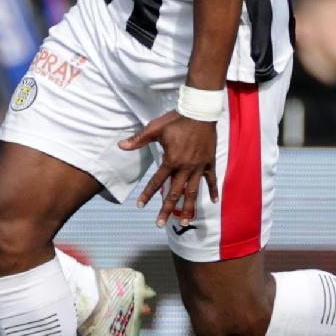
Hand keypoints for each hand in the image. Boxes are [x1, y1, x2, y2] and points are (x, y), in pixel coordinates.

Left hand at [118, 111, 217, 228]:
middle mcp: (185, 168)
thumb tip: (121, 145)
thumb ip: (139, 140)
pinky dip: (213, 190)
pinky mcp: (209, 163)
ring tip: (183, 222)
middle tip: (160, 224)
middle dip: (166, 210)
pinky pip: (212, 180)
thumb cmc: (177, 120)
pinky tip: (214, 201)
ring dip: (188, 208)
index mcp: (171, 161)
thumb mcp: (155, 128)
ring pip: (193, 192)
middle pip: (174, 193)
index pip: (156, 182)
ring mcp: (199, 167)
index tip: (140, 206)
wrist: (200, 112)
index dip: (147, 194)